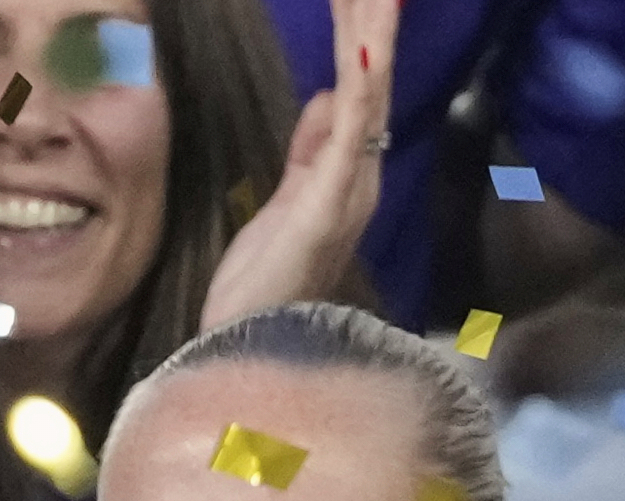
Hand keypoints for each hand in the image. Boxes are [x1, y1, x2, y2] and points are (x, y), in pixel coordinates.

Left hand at [200, 0, 394, 327]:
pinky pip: (348, 135)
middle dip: (371, 21)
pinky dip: (358, 89)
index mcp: (345, 171)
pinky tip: (363, 50)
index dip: (360, 35)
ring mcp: (348, 187)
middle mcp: (359, 174)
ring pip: (366, 94)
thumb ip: (307, 150)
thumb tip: (323, 98)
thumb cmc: (263, 282)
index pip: (358, 87)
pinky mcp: (327, 203)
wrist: (252, 344)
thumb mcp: (284, 200)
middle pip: (370, 79)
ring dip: (371, 37)